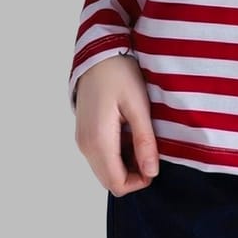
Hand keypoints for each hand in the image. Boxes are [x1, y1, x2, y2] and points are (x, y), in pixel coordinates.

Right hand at [74, 54, 158, 196]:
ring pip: (104, 170)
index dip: (139, 181)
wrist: (98, 53)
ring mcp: (82, 140)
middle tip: (150, 151)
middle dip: (132, 175)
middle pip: (109, 180)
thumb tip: (151, 172)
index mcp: (98, 141)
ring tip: (141, 138)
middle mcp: (85, 146)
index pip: (116, 183)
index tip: (155, 163)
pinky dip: (117, 154)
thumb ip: (144, 141)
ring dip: (125, 164)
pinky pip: (100, 157)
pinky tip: (129, 133)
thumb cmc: (119, 74)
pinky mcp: (84, 133)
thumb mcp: (138, 106)